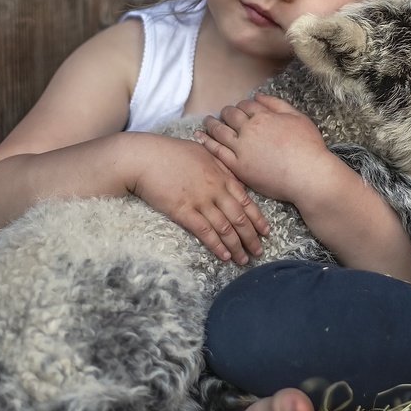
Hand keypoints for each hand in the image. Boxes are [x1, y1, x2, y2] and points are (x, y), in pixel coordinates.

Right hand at [128, 135, 268, 263]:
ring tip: (244, 259)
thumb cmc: (170, 152)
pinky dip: (217, 245)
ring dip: (236, 246)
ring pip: (225, 227)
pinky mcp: (183, 211)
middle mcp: (216, 189)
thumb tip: (230, 173)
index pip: (246, 200)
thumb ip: (219, 163)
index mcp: (222, 175)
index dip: (258, 218)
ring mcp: (200, 201)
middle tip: (259, 252)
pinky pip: (205, 232)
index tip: (266, 232)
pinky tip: (224, 256)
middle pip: (240, 217)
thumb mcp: (202, 151)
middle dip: (251, 237)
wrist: (144, 157)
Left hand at [196, 94, 332, 204]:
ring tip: (207, 122)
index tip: (242, 109)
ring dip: (212, 124)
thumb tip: (258, 96)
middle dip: (227, 113)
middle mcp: (249, 129)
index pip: (246, 105)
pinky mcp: (238, 167)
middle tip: (223, 114)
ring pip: (220, 131)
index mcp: (264, 116)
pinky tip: (199, 137)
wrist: (307, 175)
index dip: (243, 106)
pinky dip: (206, 142)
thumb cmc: (308, 147)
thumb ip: (277, 104)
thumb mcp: (298, 117)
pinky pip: (217, 151)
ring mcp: (241, 149)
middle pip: (231, 115)